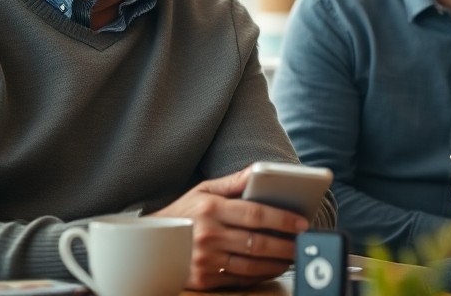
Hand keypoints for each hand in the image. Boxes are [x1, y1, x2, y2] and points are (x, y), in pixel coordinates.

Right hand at [152, 165, 310, 289]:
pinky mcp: (202, 280)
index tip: (302, 222)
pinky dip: (259, 276)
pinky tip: (271, 269)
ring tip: (291, 257)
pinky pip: (238, 280)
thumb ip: (234, 181)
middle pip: (257, 243)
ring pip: (251, 265)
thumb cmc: (183, 213)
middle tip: (302, 244)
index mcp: (211, 209)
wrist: (148, 242)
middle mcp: (208, 235)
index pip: (255, 214)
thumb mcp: (204, 190)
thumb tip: (260, 170)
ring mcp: (204, 260)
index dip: (282, 219)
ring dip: (277, 263)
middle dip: (286, 245)